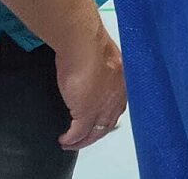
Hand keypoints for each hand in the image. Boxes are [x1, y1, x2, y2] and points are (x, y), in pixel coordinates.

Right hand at [53, 26, 126, 150]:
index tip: (97, 123)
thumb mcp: (104, 60)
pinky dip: (71, 139)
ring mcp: (103, 106)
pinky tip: (64, 139)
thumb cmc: (91, 45)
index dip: (106, 117)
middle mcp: (117, 97)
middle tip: (84, 138)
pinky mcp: (86, 112)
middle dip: (95, 133)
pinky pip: (78, 133)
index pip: (117, 107)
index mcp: (123, 84)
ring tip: (71, 142)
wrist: (84, 45)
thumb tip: (94, 71)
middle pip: (108, 123)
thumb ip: (102, 70)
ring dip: (82, 140)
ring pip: (95, 131)